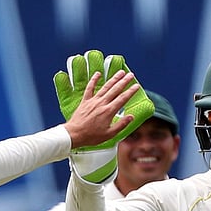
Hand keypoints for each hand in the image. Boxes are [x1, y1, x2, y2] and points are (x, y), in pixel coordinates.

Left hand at [55, 50, 154, 182]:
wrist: (71, 137)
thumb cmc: (91, 140)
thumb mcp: (110, 136)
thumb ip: (121, 125)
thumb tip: (130, 116)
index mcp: (109, 112)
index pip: (123, 99)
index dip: (131, 91)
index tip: (139, 85)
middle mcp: (101, 104)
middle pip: (115, 90)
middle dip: (124, 81)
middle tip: (132, 73)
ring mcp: (92, 102)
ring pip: (104, 87)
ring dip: (113, 78)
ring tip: (120, 70)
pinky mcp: (84, 103)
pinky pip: (89, 89)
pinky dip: (94, 80)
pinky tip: (99, 73)